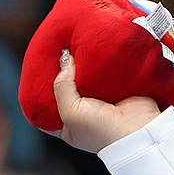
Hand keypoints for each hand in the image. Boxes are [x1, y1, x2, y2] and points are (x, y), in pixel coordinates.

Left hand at [45, 50, 162, 153]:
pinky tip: (90, 47)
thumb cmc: (101, 130)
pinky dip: (96, 61)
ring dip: (79, 63)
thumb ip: (62, 86)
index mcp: (66, 125)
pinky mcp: (114, 88)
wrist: (138, 131)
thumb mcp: (70, 112)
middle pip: (64, 88)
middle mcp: (81, 113)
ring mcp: (98, 100)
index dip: (38, 92)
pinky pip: (101, 71)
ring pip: (83, 77)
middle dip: (60, 72)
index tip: (35, 72)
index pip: (45, 108)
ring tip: (70, 43)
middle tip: (53, 50)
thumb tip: (64, 58)